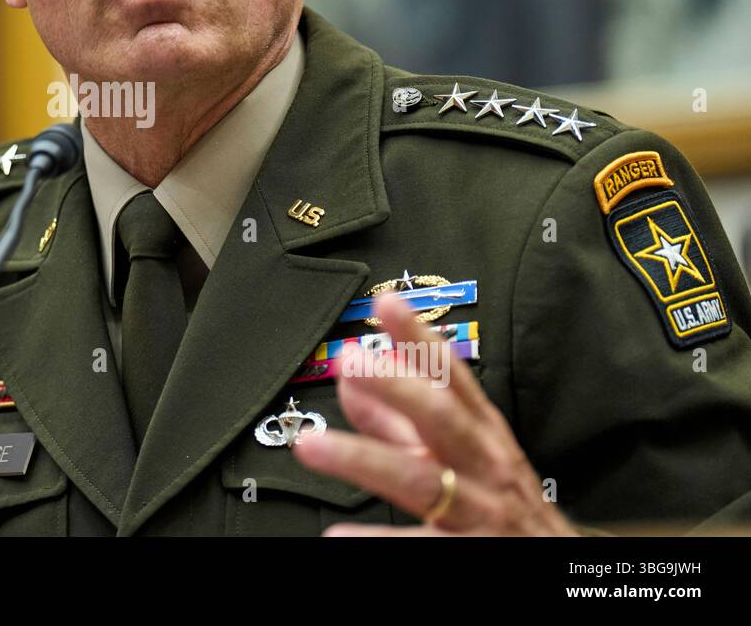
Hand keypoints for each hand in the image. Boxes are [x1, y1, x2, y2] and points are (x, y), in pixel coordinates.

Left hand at [293, 293, 575, 535]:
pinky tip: (338, 534)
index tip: (387, 303)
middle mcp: (484, 468)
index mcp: (481, 436)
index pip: (451, 377)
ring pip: (421, 482)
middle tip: (350, 361)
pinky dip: (377, 541)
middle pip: (442, 420)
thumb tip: (352, 378)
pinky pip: (422, 546)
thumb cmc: (500, 505)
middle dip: (397, 386)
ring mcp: (480, 513)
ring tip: (311, 445)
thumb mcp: (456, 458)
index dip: (420, 339)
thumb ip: (400, 422)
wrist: (559, 567)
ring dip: (364, 460)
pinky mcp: (474, 556)